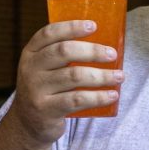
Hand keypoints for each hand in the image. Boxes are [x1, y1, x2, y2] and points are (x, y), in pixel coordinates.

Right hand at [8, 19, 122, 144]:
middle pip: (64, 51)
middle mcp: (30, 68)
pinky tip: (112, 95)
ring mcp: (36, 89)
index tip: (93, 26)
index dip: (71, 27)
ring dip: (102, 75)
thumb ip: (64, 55)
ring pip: (74, 76)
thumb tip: (105, 42)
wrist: (29, 123)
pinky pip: (77, 100)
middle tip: (112, 54)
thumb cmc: (48, 89)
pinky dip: (98, 97)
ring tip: (119, 76)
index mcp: (31, 52)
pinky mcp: (46, 109)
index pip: (49, 33)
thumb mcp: (46, 68)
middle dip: (92, 51)